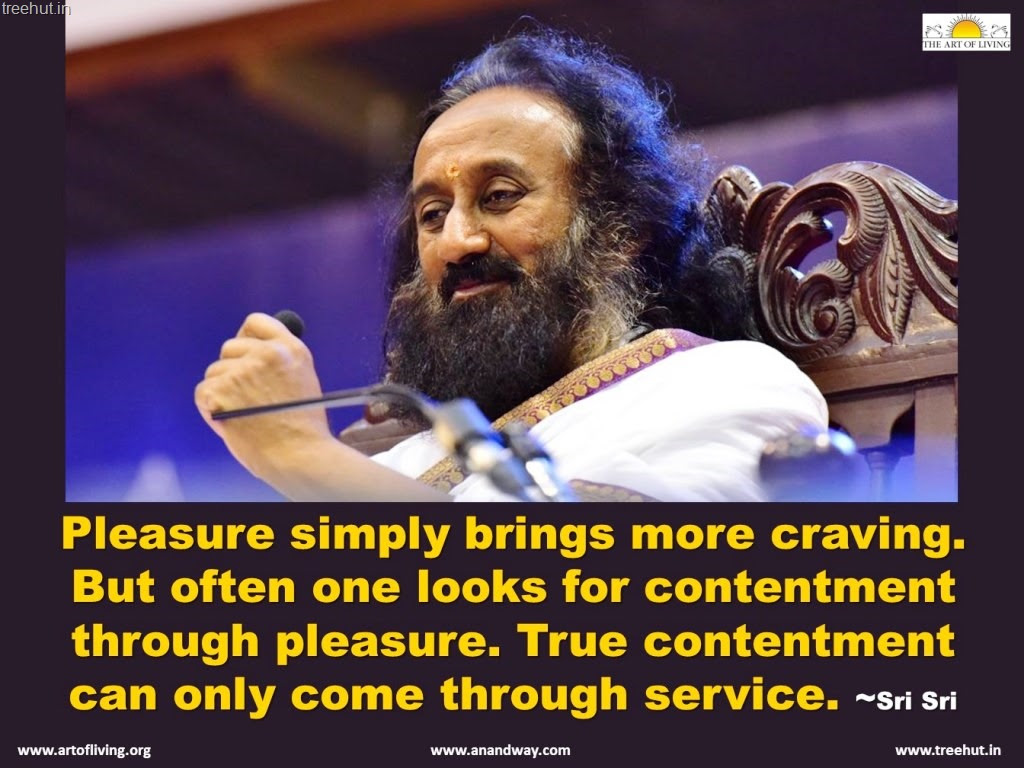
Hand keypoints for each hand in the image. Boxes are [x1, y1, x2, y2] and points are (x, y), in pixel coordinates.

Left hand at [194, 312, 333, 480]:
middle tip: (245, 396)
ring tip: (244, 415)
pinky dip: (211, 408)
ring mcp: (241, 371)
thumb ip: (279, 361)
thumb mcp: (301, 380)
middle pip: (229, 347)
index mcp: (290, 349)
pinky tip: (231, 422)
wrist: (299, 457)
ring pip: (215, 372)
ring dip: (222, 391)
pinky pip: (203, 392)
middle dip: (232, 369)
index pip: (255, 323)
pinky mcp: (219, 390)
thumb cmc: (302, 428)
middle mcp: (266, 354)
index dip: (247, 337)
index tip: (245, 352)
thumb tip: (250, 349)